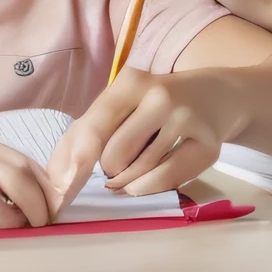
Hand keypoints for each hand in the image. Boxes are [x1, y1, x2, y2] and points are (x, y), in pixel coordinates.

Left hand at [47, 67, 233, 212]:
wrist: (216, 95)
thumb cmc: (152, 105)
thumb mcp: (119, 107)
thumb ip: (81, 135)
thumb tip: (55, 179)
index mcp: (129, 82)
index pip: (95, 127)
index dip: (76, 161)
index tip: (63, 189)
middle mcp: (158, 96)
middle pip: (114, 156)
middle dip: (109, 170)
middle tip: (118, 163)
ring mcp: (186, 118)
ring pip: (139, 171)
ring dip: (128, 181)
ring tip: (133, 170)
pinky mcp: (208, 143)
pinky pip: (167, 179)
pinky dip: (149, 187)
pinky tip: (146, 181)